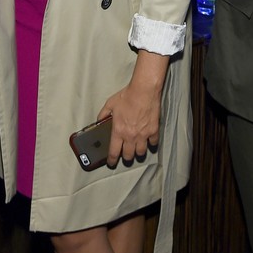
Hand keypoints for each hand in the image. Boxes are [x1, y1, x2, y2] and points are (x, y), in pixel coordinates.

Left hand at [99, 52, 168, 166]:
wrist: (143, 90)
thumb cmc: (127, 96)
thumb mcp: (110, 104)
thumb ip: (103, 114)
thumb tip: (99, 120)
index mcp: (118, 131)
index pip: (114, 152)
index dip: (112, 160)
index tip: (111, 162)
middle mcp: (130, 136)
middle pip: (128, 155)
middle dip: (126, 158)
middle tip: (125, 155)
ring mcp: (143, 135)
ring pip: (141, 152)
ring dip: (138, 153)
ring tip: (137, 150)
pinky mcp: (153, 130)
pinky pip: (154, 143)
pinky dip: (151, 144)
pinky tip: (150, 142)